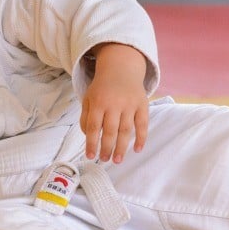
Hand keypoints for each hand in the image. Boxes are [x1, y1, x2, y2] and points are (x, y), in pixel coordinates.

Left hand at [79, 44, 148, 163]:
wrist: (121, 69)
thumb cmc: (102, 88)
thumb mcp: (88, 98)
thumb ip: (86, 117)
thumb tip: (89, 137)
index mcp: (98, 102)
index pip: (93, 126)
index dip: (92, 143)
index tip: (90, 156)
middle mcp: (114, 104)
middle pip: (110, 130)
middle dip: (107, 148)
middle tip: (104, 160)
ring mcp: (129, 104)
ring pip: (126, 130)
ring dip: (122, 147)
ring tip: (117, 160)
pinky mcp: (142, 105)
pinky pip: (143, 124)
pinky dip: (141, 138)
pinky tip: (137, 149)